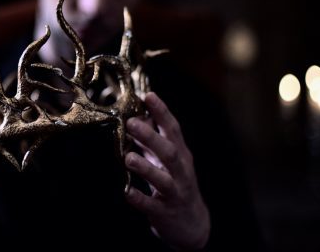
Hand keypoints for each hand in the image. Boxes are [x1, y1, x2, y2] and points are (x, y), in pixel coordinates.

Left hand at [124, 92, 209, 249]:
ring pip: (163, 179)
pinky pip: (152, 205)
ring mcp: (175, 192)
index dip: (162, 112)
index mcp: (180, 154)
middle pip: (169, 151)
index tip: (149, 95)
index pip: (173, 129)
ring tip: (128, 158)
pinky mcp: (165, 211)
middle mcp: (181, 171)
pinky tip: (127, 192)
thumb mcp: (167, 158)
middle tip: (132, 123)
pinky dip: (140, 198)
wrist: (192, 223)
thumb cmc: (175, 182)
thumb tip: (136, 113)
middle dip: (151, 137)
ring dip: (146, 167)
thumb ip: (154, 138)